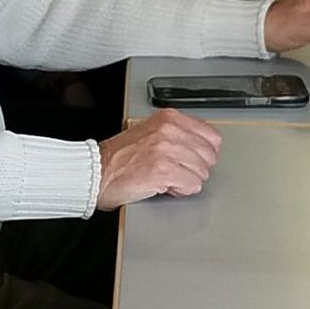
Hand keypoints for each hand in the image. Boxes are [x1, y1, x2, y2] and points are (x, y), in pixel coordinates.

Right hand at [95, 109, 221, 208]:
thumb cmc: (118, 157)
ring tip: (166, 177)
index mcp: (168, 118)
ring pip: (202, 172)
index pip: (212, 136)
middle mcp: (169, 130)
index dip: (202, 152)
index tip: (190, 158)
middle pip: (209, 156)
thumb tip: (201, 146)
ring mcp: (167, 150)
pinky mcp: (164, 170)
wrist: (97, 172)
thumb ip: (176, 133)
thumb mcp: (150, 131)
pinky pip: (192, 185)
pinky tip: (164, 185)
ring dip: (186, 180)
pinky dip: (180, 190)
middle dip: (195, 167)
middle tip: (174, 169)